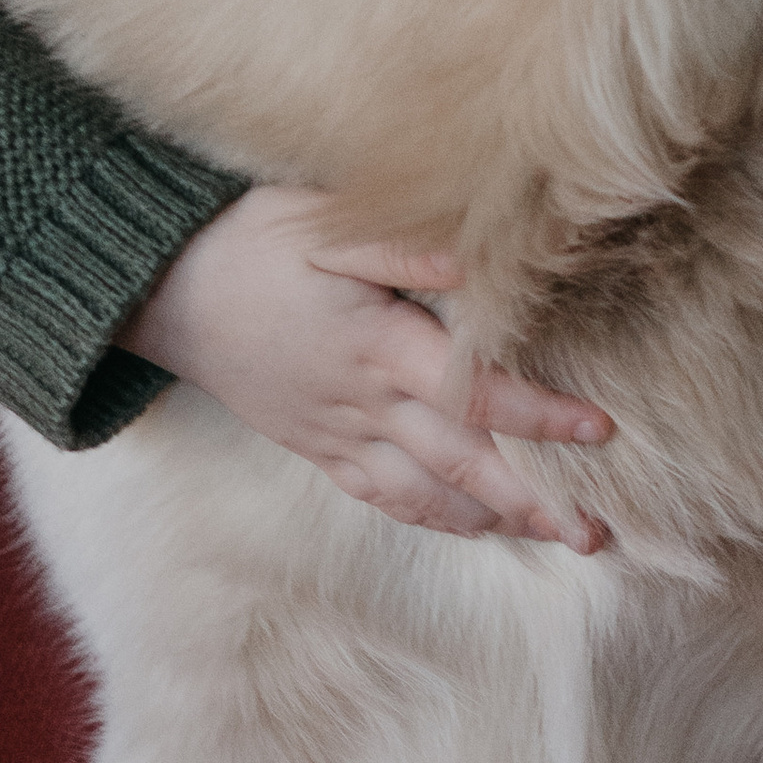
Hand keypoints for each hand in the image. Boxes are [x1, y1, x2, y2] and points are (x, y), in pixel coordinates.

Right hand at [121, 187, 610, 547]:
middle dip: (534, 500)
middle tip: (598, 532)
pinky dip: (435, 517)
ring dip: (497, 519)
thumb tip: (490, 265)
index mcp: (375, 345)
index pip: (473, 393)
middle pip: (463, 464)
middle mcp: (362, 403)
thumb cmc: (248, 241)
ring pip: (429, 493)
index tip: (601, 431)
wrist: (160, 290)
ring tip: (559, 539)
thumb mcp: (327, 222)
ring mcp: (337, 434)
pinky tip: (474, 526)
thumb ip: (412, 246)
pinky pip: (382, 497)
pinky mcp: (316, 446)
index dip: (540, 416)